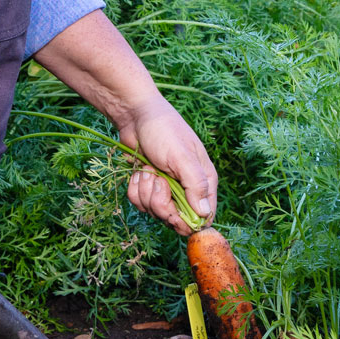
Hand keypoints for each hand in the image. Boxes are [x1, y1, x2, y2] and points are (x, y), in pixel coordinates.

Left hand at [116, 95, 217, 235]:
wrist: (135, 116)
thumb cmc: (164, 130)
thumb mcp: (182, 157)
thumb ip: (195, 185)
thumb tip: (204, 214)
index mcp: (203, 182)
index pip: (203, 217)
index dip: (187, 222)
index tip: (172, 214)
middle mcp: (186, 189)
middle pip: (176, 220)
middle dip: (161, 204)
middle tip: (158, 181)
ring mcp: (166, 189)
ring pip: (154, 212)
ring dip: (146, 192)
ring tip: (148, 168)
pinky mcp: (147, 187)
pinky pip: (139, 202)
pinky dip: (135, 188)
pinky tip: (138, 170)